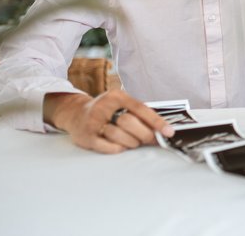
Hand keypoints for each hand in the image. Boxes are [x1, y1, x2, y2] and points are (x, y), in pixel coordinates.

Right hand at [44, 89, 173, 153]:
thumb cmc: (106, 111)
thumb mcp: (121, 104)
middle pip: (130, 123)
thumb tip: (161, 129)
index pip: (140, 108)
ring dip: (132, 142)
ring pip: (119, 136)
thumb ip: (139, 113)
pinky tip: (120, 145)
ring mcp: (93, 122)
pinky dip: (119, 148)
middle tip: (150, 139)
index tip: (168, 132)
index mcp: (116, 96)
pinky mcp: (86, 137)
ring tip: (134, 142)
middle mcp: (103, 107)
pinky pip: (108, 147)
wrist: (76, 113)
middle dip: (144, 134)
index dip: (156, 121)